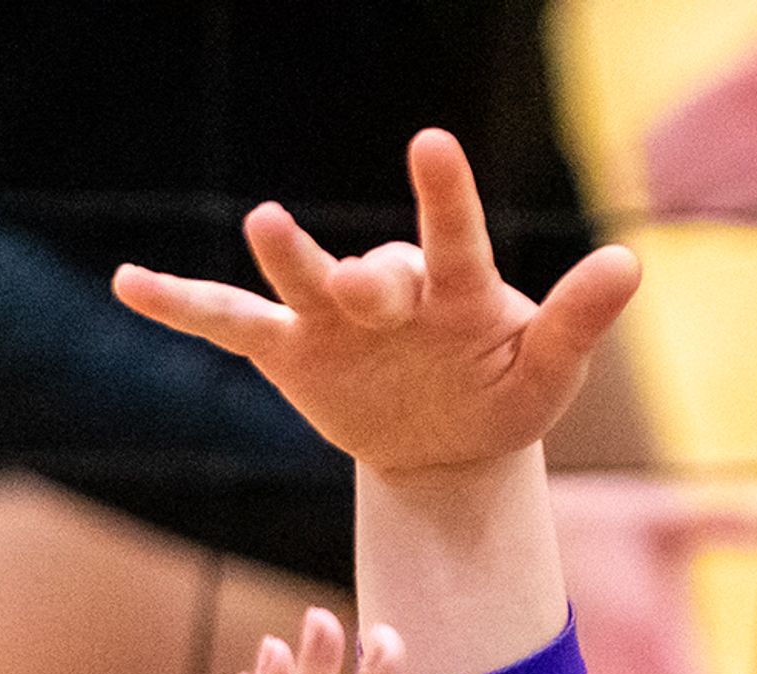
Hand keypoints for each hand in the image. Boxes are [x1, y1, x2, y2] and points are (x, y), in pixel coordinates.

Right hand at [116, 130, 640, 482]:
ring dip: (283, 258)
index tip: (431, 145)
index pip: (454, 236)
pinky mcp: (288, 348)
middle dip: (365, 281)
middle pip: (372, 274)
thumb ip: (578, 318)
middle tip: (362, 289)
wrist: (449, 445)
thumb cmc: (504, 392)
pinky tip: (129, 285)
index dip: (443, 194)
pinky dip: (180, 306)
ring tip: (264, 224)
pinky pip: (229, 324)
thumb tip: (628, 263)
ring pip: (299, 283)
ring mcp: (332, 316)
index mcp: (458, 289)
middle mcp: (390, 291)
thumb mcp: (549, 369)